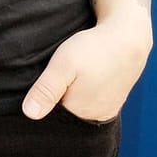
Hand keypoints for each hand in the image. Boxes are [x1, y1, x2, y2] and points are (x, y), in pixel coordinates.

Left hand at [21, 17, 151, 121]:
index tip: (43, 80)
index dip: (42, 96)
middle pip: (65, 111)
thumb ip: (46, 90)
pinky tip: (83, 80)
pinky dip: (85, 93)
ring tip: (73, 75)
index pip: (50, 113)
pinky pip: (92, 102)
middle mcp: (94, 117)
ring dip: (71, 94)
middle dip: (56, 97)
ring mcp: (106, 110)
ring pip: (78, 107)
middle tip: (59, 73)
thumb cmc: (92, 50)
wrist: (127, 39)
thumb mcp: (63, 66)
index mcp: (78, 112)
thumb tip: (29, 114)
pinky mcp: (114, 102)